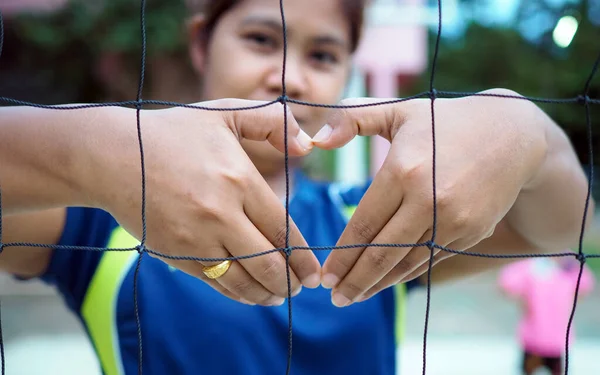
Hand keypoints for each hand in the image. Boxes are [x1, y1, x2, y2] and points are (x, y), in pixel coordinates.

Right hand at [94, 99, 320, 305]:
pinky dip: (237, 293)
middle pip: (267, 262)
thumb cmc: (172, 133)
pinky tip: (249, 294)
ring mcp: (196, 237)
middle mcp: (220, 213)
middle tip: (303, 288)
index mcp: (239, 180)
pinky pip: (214, 282)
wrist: (112, 156)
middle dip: (290, 282)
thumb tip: (306, 146)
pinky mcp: (175, 253)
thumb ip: (271, 122)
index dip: (303, 257)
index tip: (315, 272)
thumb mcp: (225, 114)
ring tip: (278, 296)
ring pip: (242, 280)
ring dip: (266, 294)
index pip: (282, 230)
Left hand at [313, 89, 546, 306]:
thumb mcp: (398, 111)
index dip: (341, 255)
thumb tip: (316, 141)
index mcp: (404, 170)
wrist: (513, 134)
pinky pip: (430, 259)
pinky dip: (406, 274)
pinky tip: (387, 281)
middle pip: (382, 253)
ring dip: (378, 284)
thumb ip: (351, 119)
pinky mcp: (471, 232)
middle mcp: (428, 200)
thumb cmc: (444, 121)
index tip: (323, 275)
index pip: (364, 224)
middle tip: (334, 299)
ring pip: (407, 263)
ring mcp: (453, 220)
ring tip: (354, 297)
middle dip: (354, 280)